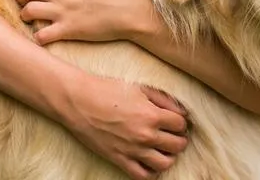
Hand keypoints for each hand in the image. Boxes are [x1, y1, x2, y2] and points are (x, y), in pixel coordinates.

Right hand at [59, 73, 189, 178]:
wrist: (78, 101)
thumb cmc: (107, 90)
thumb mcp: (140, 88)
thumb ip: (164, 100)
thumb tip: (182, 111)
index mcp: (151, 115)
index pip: (181, 124)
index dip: (180, 122)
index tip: (174, 121)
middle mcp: (145, 135)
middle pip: (178, 145)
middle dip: (178, 139)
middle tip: (171, 134)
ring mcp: (132, 150)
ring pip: (165, 164)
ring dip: (168, 157)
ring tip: (163, 149)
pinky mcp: (118, 159)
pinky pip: (142, 176)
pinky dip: (150, 172)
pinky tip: (149, 162)